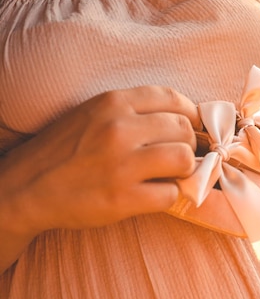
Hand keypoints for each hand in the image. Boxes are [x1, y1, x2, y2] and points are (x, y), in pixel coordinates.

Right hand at [3, 85, 198, 236]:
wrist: (28, 186)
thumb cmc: (65, 150)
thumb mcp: (93, 114)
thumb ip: (133, 112)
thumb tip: (183, 119)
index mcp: (113, 103)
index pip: (174, 99)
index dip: (191, 116)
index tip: (191, 129)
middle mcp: (119, 129)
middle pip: (184, 130)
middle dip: (188, 145)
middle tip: (178, 158)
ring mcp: (121, 165)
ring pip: (184, 160)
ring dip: (183, 171)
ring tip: (169, 176)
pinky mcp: (122, 199)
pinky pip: (170, 194)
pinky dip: (168, 196)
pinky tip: (153, 194)